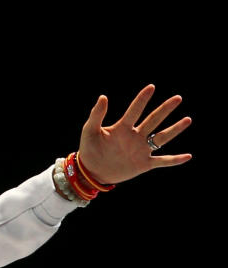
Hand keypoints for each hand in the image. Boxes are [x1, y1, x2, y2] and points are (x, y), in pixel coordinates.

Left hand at [77, 84, 191, 184]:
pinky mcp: (143, 164)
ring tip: (187, 119)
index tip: (151, 87)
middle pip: (153, 120)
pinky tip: (188, 156)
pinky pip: (162, 161)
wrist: (90, 172)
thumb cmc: (88, 150)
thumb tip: (103, 96)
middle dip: (165, 109)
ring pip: (161, 137)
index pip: (135, 111)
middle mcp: (135, 137)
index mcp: (122, 128)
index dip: (142, 99)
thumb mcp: (90, 131)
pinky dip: (174, 160)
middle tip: (177, 98)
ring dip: (174, 129)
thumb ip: (96, 115)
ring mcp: (141, 150)